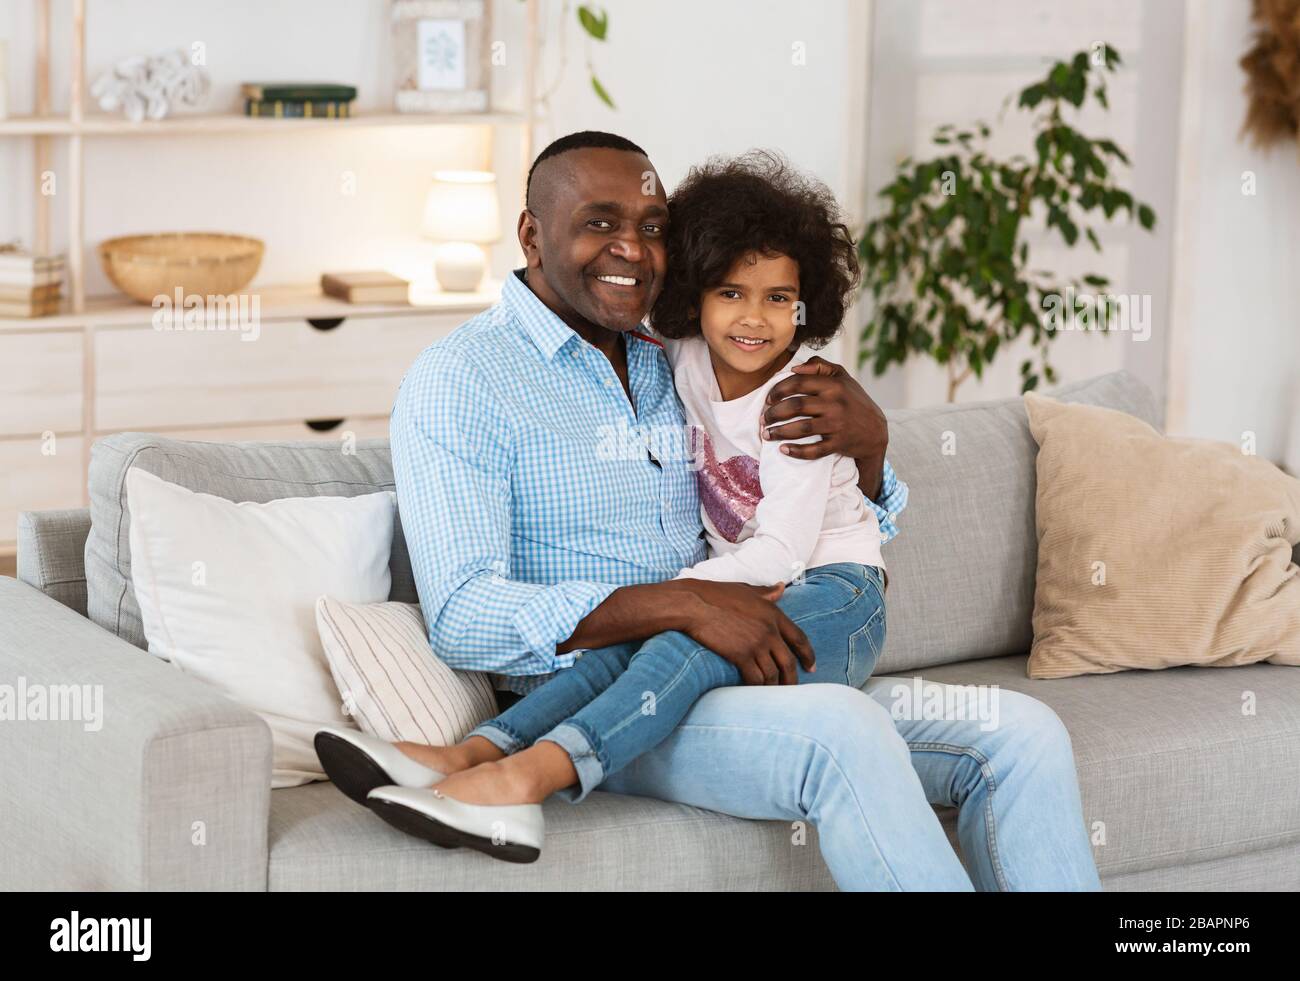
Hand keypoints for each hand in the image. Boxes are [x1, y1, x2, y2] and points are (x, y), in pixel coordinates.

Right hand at [672, 579, 814, 684]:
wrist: (693, 604)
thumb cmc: (715, 595)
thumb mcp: (745, 590)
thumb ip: (766, 593)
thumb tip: (781, 587)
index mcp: (773, 613)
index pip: (800, 638)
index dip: (808, 655)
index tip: (811, 667)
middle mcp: (769, 630)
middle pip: (788, 662)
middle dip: (792, 679)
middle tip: (792, 689)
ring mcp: (756, 643)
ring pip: (773, 674)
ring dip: (773, 687)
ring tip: (772, 695)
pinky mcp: (741, 655)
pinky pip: (755, 678)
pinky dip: (757, 687)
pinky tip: (754, 692)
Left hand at [762, 356, 887, 498]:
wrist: (875, 430)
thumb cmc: (853, 400)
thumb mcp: (842, 377)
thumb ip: (819, 367)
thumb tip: (794, 368)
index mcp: (833, 385)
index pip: (798, 383)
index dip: (778, 390)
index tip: (768, 399)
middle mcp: (835, 403)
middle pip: (795, 406)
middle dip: (774, 413)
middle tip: (763, 419)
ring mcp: (837, 424)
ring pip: (800, 428)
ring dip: (779, 432)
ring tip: (766, 434)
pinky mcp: (838, 443)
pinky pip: (813, 450)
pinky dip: (796, 451)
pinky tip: (783, 449)